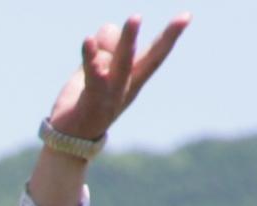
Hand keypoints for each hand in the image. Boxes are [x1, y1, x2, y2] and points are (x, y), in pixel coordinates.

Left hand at [41, 14, 184, 150]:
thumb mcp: (96, 68)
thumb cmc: (86, 100)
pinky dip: (90, 56)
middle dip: (167, 37)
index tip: (186, 15)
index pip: (156, 52)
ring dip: (129, 40)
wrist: (70, 139)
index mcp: (133, 78)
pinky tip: (88, 40)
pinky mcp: (91, 101)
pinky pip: (92, 75)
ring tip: (136, 18)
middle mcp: (128, 86)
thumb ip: (105, 47)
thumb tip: (109, 28)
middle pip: (150, 57)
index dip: (171, 34)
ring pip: (123, 63)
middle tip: (183, 17)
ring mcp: (112, 95)